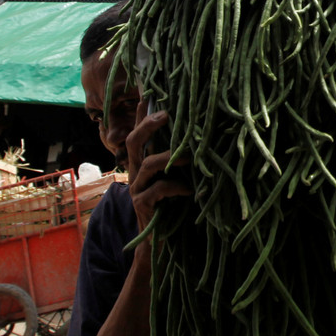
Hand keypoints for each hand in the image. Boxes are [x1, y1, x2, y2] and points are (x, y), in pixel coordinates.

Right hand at [125, 99, 193, 229]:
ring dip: (169, 158)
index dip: (141, 114)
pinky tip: (189, 191)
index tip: (147, 93)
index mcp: (143, 162)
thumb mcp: (177, 178)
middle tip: (166, 114)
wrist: (159, 242)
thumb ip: (181, 160)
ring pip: (147, 164)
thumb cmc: (173, 206)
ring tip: (189, 156)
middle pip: (133, 141)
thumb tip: (202, 137)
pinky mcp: (142, 205)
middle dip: (147, 125)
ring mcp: (137, 189)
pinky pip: (157, 191)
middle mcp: (136, 172)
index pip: (139, 133)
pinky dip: (175, 187)